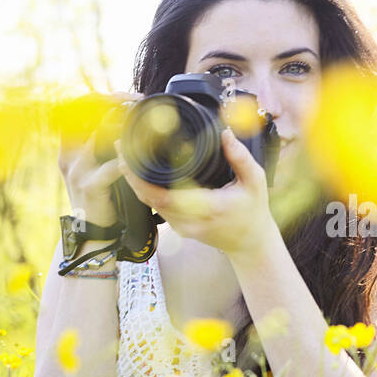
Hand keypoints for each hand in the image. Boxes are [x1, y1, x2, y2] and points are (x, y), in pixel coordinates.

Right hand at [59, 90, 140, 224]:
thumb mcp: (97, 169)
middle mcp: (68, 155)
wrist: (94, 235)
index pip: (77, 110)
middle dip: (112, 101)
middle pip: (84, 114)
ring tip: (142, 120)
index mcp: (69, 148)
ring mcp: (77, 170)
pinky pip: (110, 167)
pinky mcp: (89, 186)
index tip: (128, 96)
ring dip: (121, 124)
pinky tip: (139, 154)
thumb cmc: (103, 199)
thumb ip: (104, 149)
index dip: (101, 98)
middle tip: (136, 100)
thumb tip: (128, 126)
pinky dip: (126, 159)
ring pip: (96, 134)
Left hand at [116, 127, 277, 260]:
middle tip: (121, 147)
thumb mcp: (255, 181)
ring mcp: (183, 227)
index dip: (141, 178)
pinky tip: (139, 174)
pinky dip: (145, 191)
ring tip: (126, 155)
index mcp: (208, 208)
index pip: (164, 195)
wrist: (251, 243)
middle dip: (130, 173)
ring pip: (150, 204)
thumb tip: (225, 133)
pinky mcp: (180, 228)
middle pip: (149, 198)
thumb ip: (240, 157)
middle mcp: (191, 221)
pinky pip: (157, 208)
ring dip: (135, 181)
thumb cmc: (253, 211)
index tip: (130, 156)